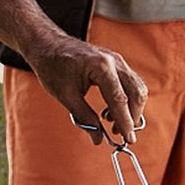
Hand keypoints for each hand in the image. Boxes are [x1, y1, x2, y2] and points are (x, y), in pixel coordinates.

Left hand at [24, 35, 147, 146]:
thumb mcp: (65, 95)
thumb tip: (98, 139)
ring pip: (137, 88)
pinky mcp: (116, 63)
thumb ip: (84, 117)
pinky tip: (109, 111)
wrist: (47, 45)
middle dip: (132, 117)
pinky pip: (130, 83)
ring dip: (130, 109)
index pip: (119, 99)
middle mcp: (114, 61)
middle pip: (136, 93)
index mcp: (100, 66)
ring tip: (110, 123)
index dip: (125, 122)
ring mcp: (117, 60)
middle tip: (119, 134)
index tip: (128, 140)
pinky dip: (127, 100)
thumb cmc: (53, 67)